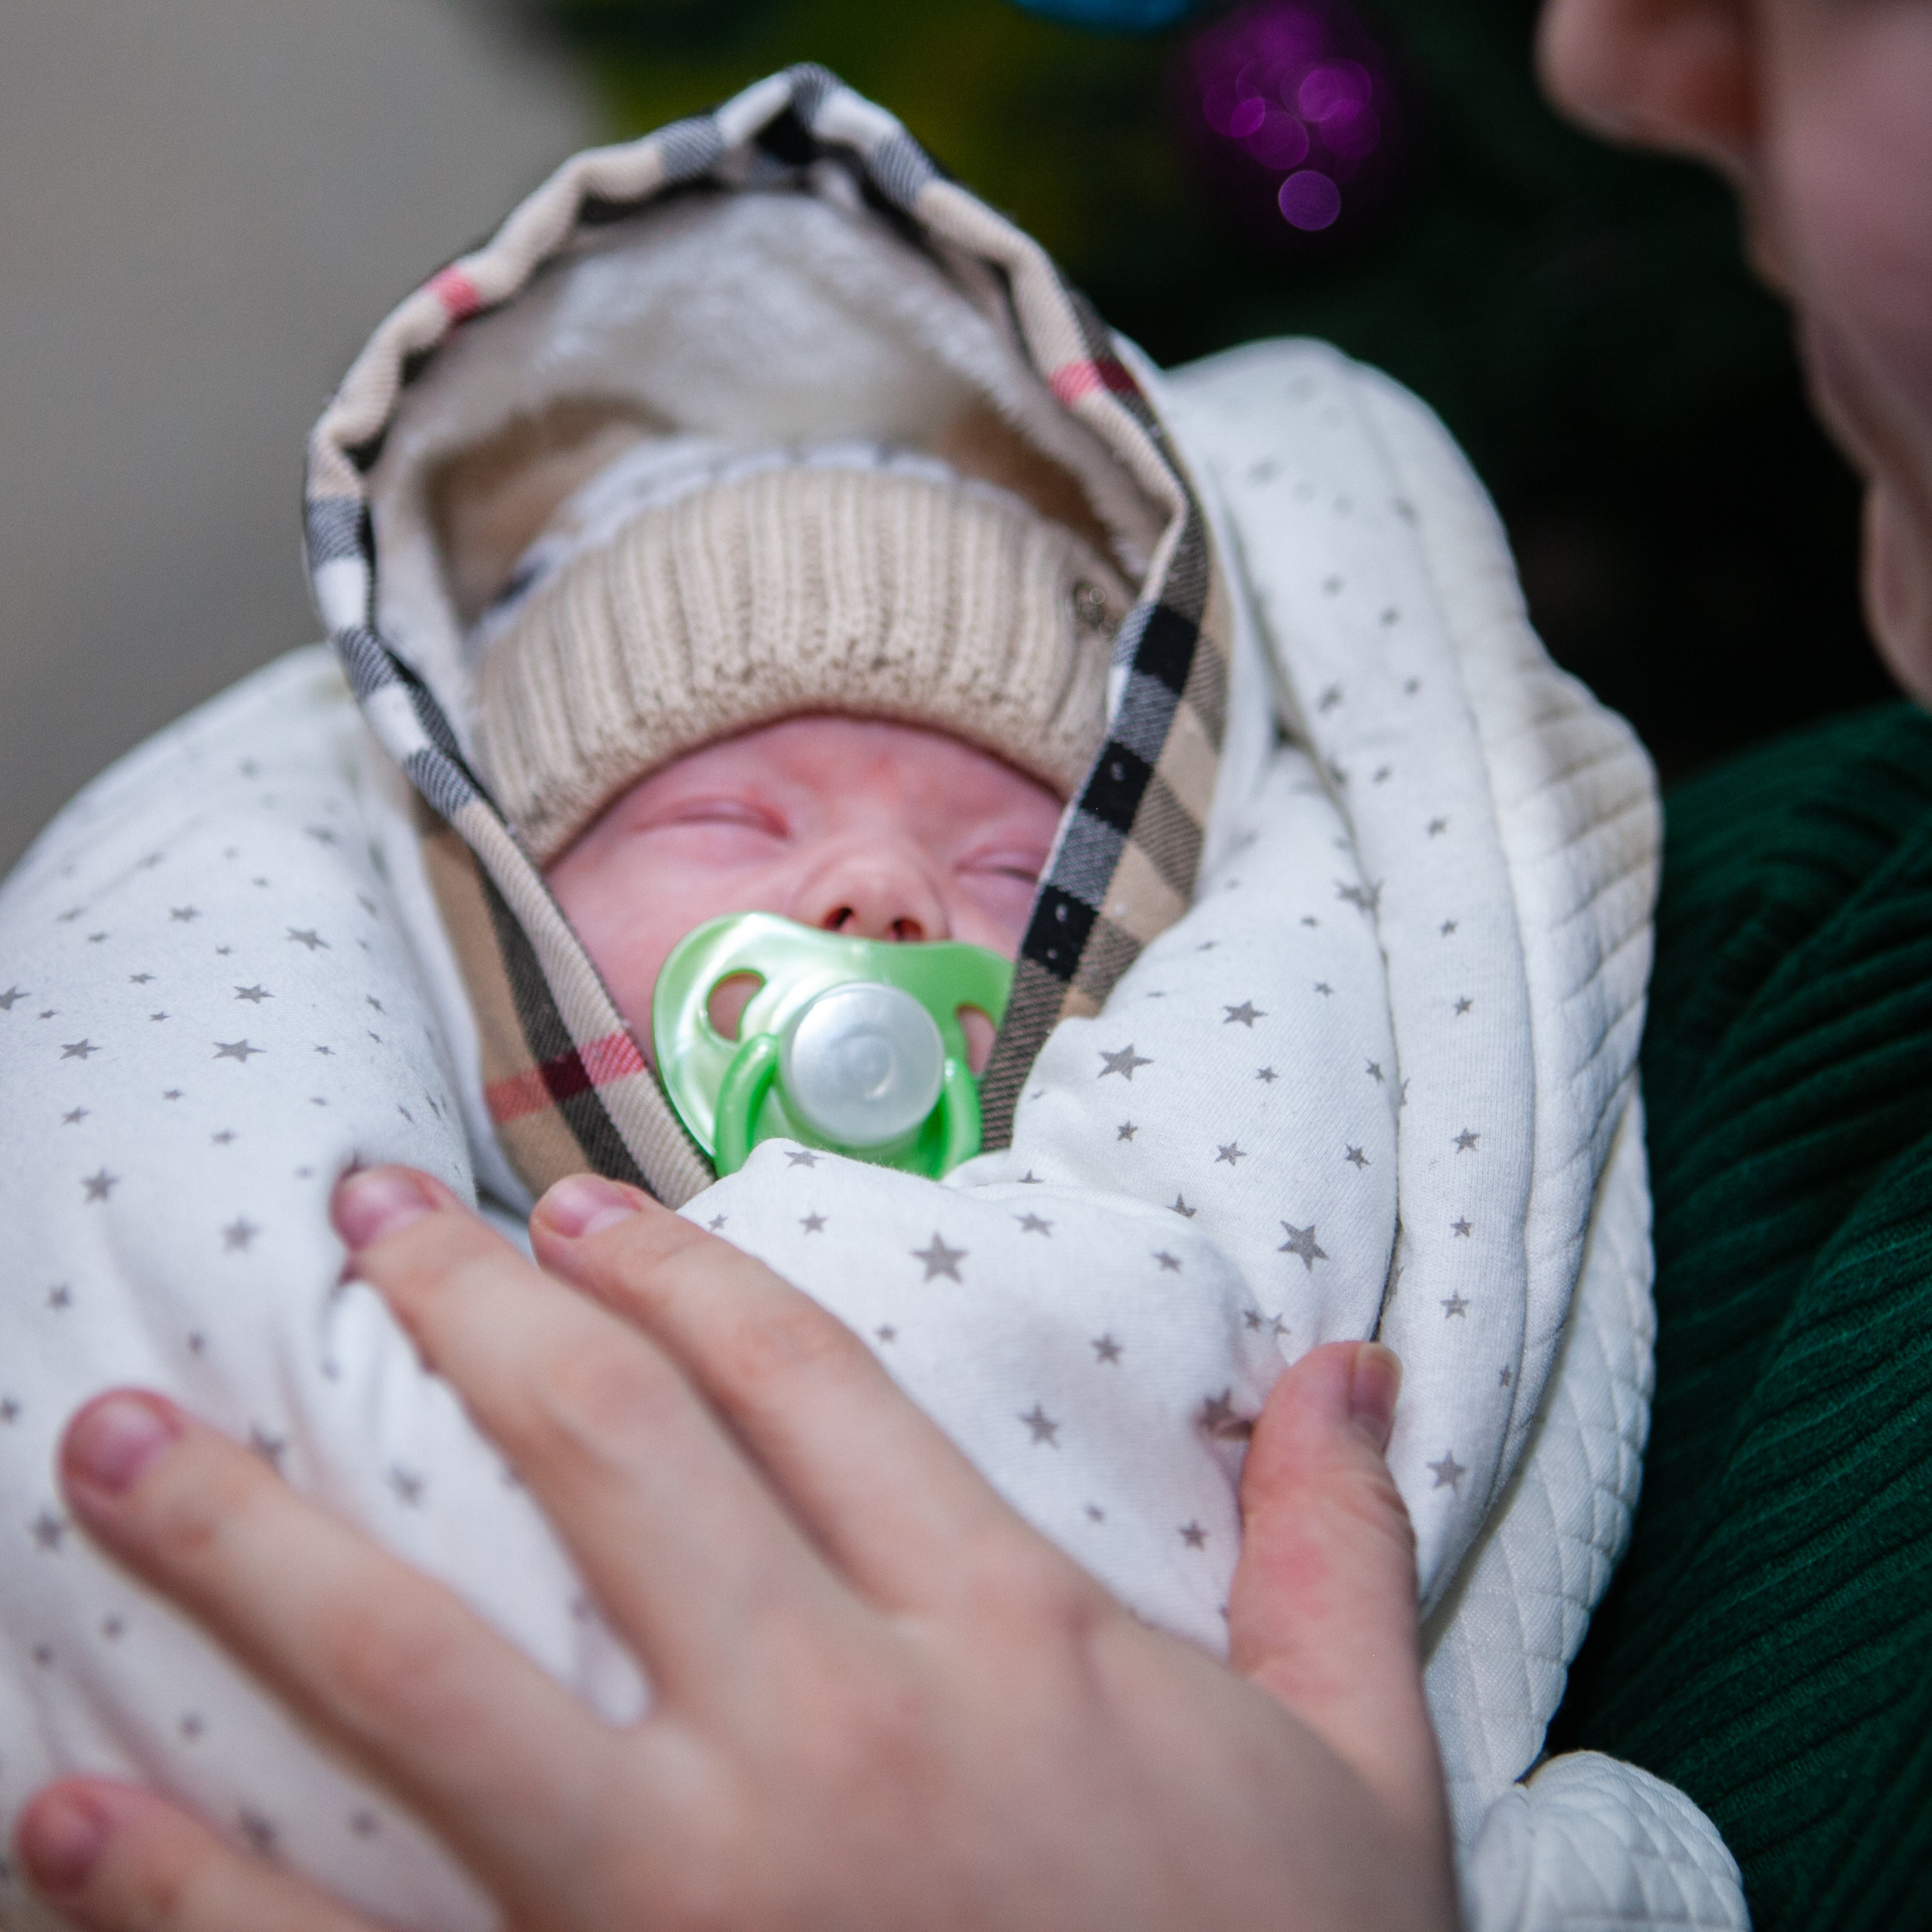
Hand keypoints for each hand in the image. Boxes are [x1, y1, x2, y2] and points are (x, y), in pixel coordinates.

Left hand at [15, 1168, 1453, 1931]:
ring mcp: (707, 1894)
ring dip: (260, 1546)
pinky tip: (71, 1806)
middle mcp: (842, 1726)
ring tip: (121, 1444)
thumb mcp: (1360, 1769)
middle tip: (355, 1217)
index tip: (572, 1212)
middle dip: (465, 1312)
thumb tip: (1348, 1360)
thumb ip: (1334, 1545)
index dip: (677, 1274)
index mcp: (1007, 1634)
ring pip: (440, 1675)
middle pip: (612, 1453)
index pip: (804, 1382)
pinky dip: (201, 1891)